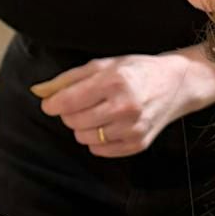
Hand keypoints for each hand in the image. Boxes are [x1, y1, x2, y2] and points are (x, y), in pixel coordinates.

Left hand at [36, 50, 214, 156]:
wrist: (176, 84)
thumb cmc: (136, 71)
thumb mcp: (103, 65)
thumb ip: (69, 78)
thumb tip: (39, 91)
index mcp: (114, 81)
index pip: (68, 102)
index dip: (52, 104)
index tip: (50, 104)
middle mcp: (124, 106)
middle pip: (73, 121)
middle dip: (69, 114)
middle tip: (81, 104)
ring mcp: (132, 128)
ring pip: (84, 138)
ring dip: (83, 127)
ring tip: (97, 113)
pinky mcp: (138, 144)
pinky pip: (100, 150)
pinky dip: (97, 140)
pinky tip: (108, 125)